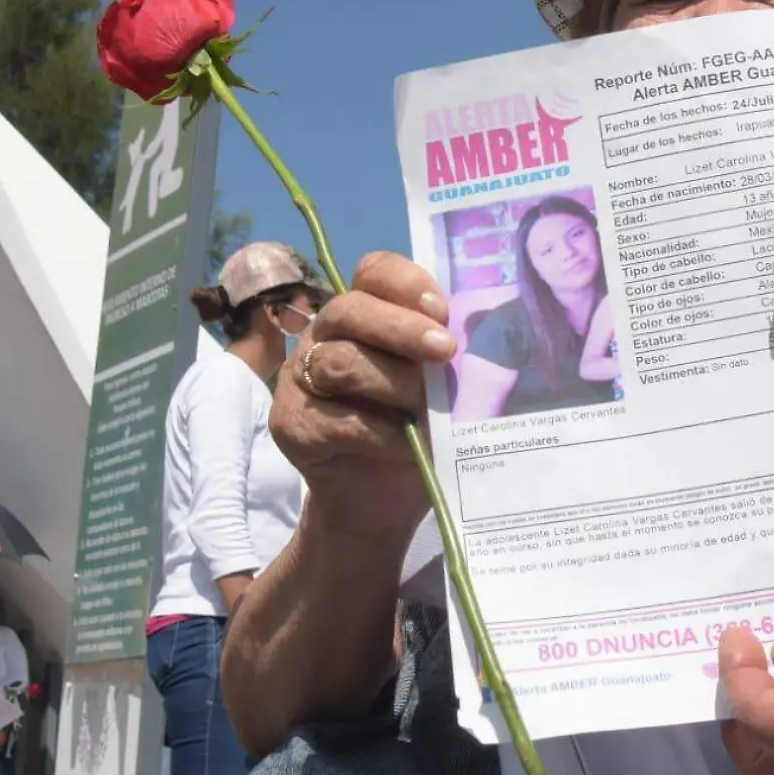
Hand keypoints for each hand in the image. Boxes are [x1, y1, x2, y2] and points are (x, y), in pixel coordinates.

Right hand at [270, 252, 446, 522]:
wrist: (381, 501)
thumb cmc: (416, 430)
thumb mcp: (438, 386)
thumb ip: (446, 357)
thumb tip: (482, 337)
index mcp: (365, 314)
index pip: (374, 272)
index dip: (405, 281)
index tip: (443, 308)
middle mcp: (325, 335)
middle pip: (350, 310)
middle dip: (401, 327)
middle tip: (445, 351)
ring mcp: (301, 378)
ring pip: (341, 362)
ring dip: (395, 383)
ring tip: (432, 407)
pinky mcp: (291, 423)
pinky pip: (339, 420)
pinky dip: (383, 434)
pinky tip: (412, 445)